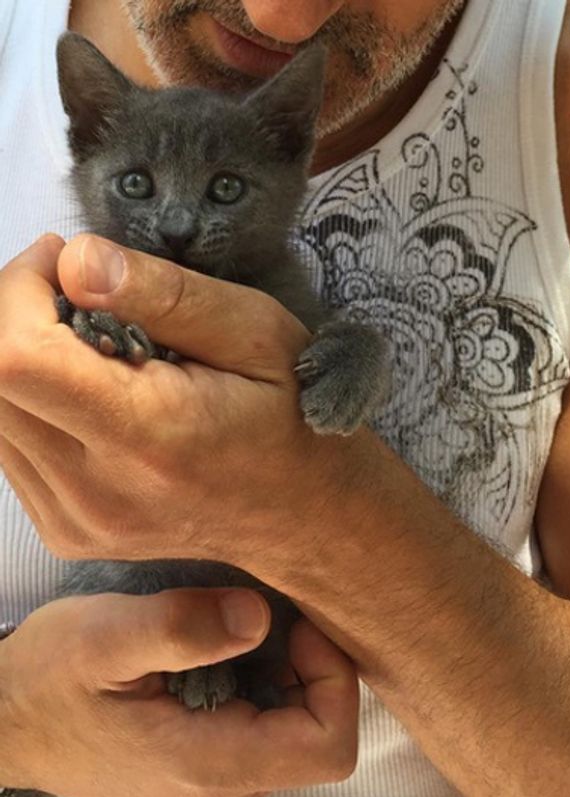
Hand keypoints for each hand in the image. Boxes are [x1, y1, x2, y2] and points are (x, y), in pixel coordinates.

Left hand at [0, 234, 391, 568]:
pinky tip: (93, 391)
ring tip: (95, 344)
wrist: (307, 513)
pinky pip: (9, 445)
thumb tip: (76, 261)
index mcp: (150, 436)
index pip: (14, 357)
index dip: (16, 292)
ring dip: (22, 357)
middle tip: (82, 292)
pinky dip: (33, 400)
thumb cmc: (293, 416)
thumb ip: (168, 294)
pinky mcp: (65, 529)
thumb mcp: (259, 333)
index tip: (63, 263)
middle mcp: (99, 490)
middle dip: (17, 315)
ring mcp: (76, 519)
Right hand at [0, 588, 357, 796]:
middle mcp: (224, 788)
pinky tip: (228, 646)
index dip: (333, 680)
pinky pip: (268, 724)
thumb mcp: (100, 637)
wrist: (5, 722)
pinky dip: (264, 680)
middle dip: (313, 667)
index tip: (298, 628)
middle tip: (274, 614)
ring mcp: (218, 781)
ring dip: (288, 671)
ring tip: (244, 626)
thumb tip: (259, 615)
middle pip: (321, 733)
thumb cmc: (46, 680)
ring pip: (298, 727)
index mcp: (210, 767)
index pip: (328, 744)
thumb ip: (179, 627)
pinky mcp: (210, 762)